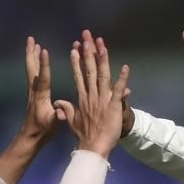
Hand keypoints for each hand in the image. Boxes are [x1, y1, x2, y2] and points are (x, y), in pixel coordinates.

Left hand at [21, 36, 59, 142]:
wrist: (30, 138)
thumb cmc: (42, 131)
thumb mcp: (52, 125)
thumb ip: (57, 117)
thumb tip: (61, 112)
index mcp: (41, 96)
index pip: (42, 77)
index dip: (43, 64)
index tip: (43, 50)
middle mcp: (34, 91)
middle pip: (32, 68)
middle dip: (31, 53)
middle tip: (31, 39)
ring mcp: (33, 92)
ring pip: (31, 70)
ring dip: (32, 56)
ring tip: (34, 43)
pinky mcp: (33, 94)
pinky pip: (34, 75)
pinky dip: (35, 65)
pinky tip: (37, 60)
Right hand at [68, 29, 129, 158]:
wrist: (93, 147)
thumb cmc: (84, 136)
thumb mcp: (72, 121)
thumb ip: (66, 109)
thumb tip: (58, 102)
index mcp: (82, 98)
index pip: (79, 75)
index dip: (77, 61)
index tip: (75, 47)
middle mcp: (91, 95)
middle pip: (89, 70)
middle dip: (88, 52)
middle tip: (87, 36)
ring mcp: (102, 100)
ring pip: (102, 75)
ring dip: (102, 59)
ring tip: (102, 44)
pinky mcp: (113, 106)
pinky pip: (118, 90)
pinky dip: (122, 79)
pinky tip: (125, 67)